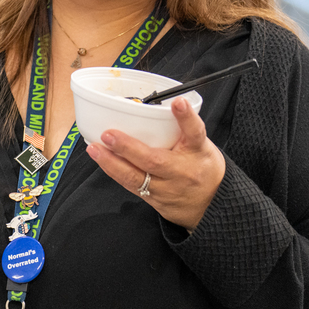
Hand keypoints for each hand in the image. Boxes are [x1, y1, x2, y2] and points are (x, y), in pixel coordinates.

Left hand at [86, 97, 224, 230]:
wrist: (214, 206)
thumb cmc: (204, 168)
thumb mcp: (202, 145)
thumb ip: (182, 129)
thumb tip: (158, 106)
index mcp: (198, 152)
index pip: (195, 132)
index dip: (186, 117)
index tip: (178, 102)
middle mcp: (182, 171)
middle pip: (155, 160)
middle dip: (128, 147)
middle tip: (108, 134)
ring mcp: (167, 189)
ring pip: (136, 178)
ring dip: (111, 163)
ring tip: (94, 148)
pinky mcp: (155, 200)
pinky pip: (131, 186)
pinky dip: (115, 172)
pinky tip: (102, 161)